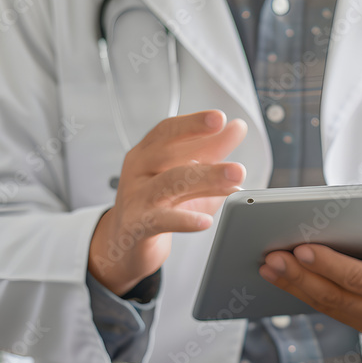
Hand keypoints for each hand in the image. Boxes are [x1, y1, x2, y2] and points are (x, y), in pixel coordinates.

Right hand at [89, 110, 247, 295]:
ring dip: (206, 180)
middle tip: (237, 155)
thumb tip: (237, 128)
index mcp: (148, 153)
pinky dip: (185, 220)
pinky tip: (205, 221)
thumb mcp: (186, 177)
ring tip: (234, 182)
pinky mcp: (137, 225)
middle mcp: (139, 171)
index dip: (192, 124)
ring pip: (171, 183)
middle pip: (170, 154)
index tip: (219, 118)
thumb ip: (210, 153)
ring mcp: (136, 197)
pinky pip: (162, 220)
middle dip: (206, 151)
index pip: (168, 131)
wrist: (124, 244)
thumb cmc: (157, 205)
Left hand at [258, 230, 361, 350]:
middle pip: (336, 297)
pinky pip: (329, 309)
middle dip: (300, 277)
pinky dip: (303, 293)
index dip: (332, 265)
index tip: (305, 248)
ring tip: (267, 265)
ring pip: (327, 306)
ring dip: (294, 286)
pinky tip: (282, 276)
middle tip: (271, 256)